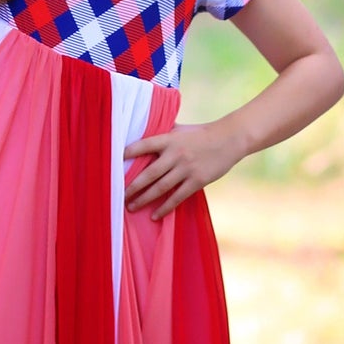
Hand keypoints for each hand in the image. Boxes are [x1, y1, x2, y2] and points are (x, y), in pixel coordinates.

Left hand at [123, 121, 244, 218]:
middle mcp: (175, 154)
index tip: (114, 161)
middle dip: (132, 187)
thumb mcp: (181, 128)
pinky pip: (177, 197)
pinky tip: (154, 215)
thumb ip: (163, 131)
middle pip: (149, 173)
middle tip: (119, 196)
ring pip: (161, 188)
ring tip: (131, 207)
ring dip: (144, 199)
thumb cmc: (201, 133)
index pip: (144, 145)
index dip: (128, 152)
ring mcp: (186, 169)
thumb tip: (142, 128)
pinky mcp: (197, 181)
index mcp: (169, 139)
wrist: (229, 139)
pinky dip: (165, 207)